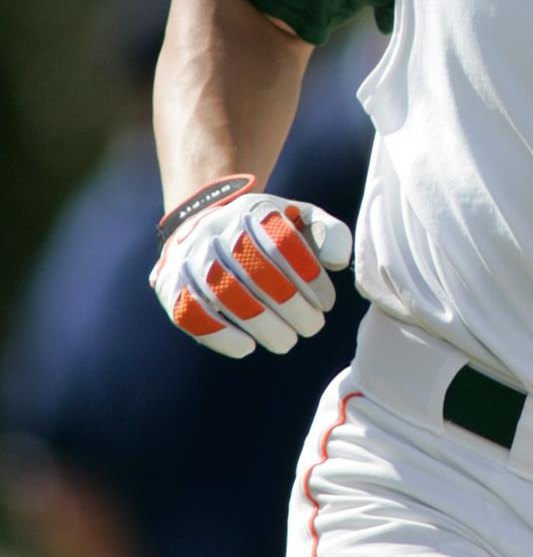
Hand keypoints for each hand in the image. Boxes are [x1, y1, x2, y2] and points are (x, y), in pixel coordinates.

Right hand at [150, 178, 352, 358]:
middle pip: (255, 270)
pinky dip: (218, 334)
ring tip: (286, 341)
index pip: (282, 242)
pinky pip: (189, 311)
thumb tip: (338, 260)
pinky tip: (246, 347)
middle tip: (312, 327)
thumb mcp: (298, 219)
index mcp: (252, 209)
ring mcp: (189, 254)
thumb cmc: (266, 232)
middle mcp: (216, 227)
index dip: (309, 276)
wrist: (207, 228)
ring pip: (224, 292)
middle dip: (290, 305)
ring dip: (260, 324)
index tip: (327, 302)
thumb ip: (327, 232)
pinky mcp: (169, 282)